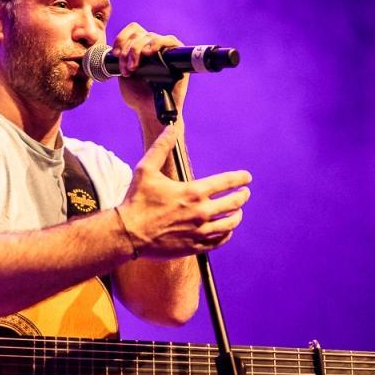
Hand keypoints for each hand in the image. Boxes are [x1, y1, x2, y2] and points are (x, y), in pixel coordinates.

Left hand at [111, 23, 189, 122]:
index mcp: (138, 49)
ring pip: (150, 36)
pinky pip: (170, 40)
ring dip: (137, 49)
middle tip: (127, 68)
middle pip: (138, 34)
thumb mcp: (123, 73)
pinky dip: (158, 43)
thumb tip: (120, 46)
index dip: (122, 38)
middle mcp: (151, 47)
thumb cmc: (137, 96)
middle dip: (128, 50)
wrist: (149, 111)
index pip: (132, 31)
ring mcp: (164, 50)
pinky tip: (148, 52)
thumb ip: (122, 58)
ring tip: (134, 68)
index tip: (115, 54)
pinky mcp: (177, 56)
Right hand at [117, 127, 250, 258]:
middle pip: (234, 203)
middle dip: (242, 196)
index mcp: (193, 192)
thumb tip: (170, 127)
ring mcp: (199, 231)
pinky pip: (219, 240)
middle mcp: (201, 212)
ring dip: (237, 215)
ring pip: (230, 223)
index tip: (246, 177)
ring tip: (238, 212)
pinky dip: (227, 234)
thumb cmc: (136, 200)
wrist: (127, 233)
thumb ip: (161, 147)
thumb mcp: (146, 169)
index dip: (240, 178)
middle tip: (245, 193)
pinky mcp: (195, 246)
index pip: (226, 182)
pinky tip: (227, 230)